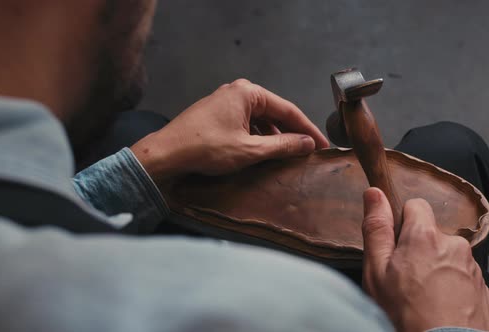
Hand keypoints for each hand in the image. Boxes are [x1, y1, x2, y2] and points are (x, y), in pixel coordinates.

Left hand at [131, 79, 328, 181]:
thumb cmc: (206, 149)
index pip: (288, 110)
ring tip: (288, 156)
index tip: (323, 146)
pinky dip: (257, 138)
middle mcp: (238, 91)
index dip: (308, 130)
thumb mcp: (250, 150)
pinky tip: (263, 153)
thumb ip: (283, 146)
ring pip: (260, 120)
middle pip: (274, 113)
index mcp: (248, 92)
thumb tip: (308, 143)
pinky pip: (246, 123)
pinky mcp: (216, 114)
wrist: (165, 154)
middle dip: (291, 133)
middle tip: (309, 152)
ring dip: (274, 137)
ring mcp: (225, 102)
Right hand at [361, 188, 488, 331]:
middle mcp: (454, 245)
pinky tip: (439, 306)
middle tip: (406, 278)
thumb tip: (374, 193)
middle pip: (432, 234)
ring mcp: (472, 267)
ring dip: (437, 269)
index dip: (403, 222)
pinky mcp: (483, 289)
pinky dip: (452, 287)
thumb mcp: (376, 271)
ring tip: (423, 297)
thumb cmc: (406, 314)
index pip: (416, 205)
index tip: (396, 245)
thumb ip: (376, 228)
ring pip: (448, 256)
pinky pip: (462, 277)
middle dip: (420, 250)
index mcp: (425, 236)